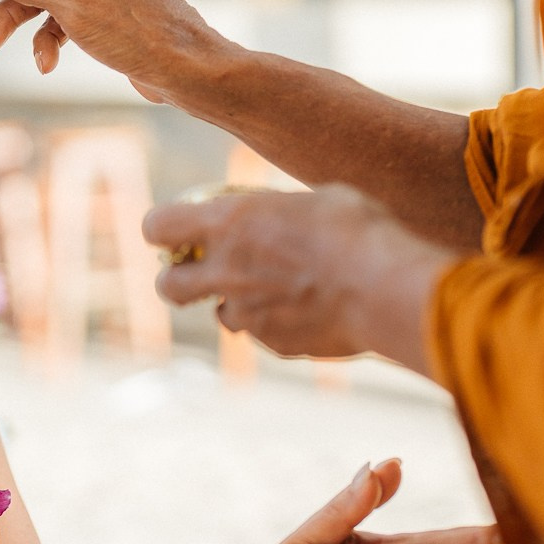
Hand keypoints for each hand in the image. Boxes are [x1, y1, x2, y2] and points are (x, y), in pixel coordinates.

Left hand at [143, 186, 454, 364]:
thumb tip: (282, 215)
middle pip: (168, 286)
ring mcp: (248, 314)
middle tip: (200, 275)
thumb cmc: (357, 229)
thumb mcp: (315, 199)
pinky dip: (279, 326)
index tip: (175, 230)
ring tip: (279, 291)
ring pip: (222, 316)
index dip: (161, 228)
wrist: (385, 288)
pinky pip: (265, 336)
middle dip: (177, 281)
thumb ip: (282, 211)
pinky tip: (314, 311)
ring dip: (238, 305)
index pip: (159, 225)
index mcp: (229, 223)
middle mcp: (226, 272)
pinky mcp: (274, 344)